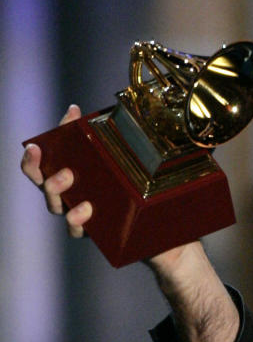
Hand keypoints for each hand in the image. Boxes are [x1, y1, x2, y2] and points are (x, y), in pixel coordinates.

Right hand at [20, 105, 92, 237]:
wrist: (132, 206)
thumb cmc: (101, 173)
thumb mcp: (91, 151)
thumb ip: (78, 132)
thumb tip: (73, 110)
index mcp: (55, 175)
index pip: (35, 169)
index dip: (31, 161)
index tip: (34, 148)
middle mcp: (60, 196)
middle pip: (47, 192)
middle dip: (53, 183)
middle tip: (66, 175)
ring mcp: (73, 214)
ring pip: (62, 213)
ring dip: (70, 209)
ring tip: (85, 205)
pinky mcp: (88, 230)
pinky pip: (80, 231)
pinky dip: (81, 224)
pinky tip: (90, 215)